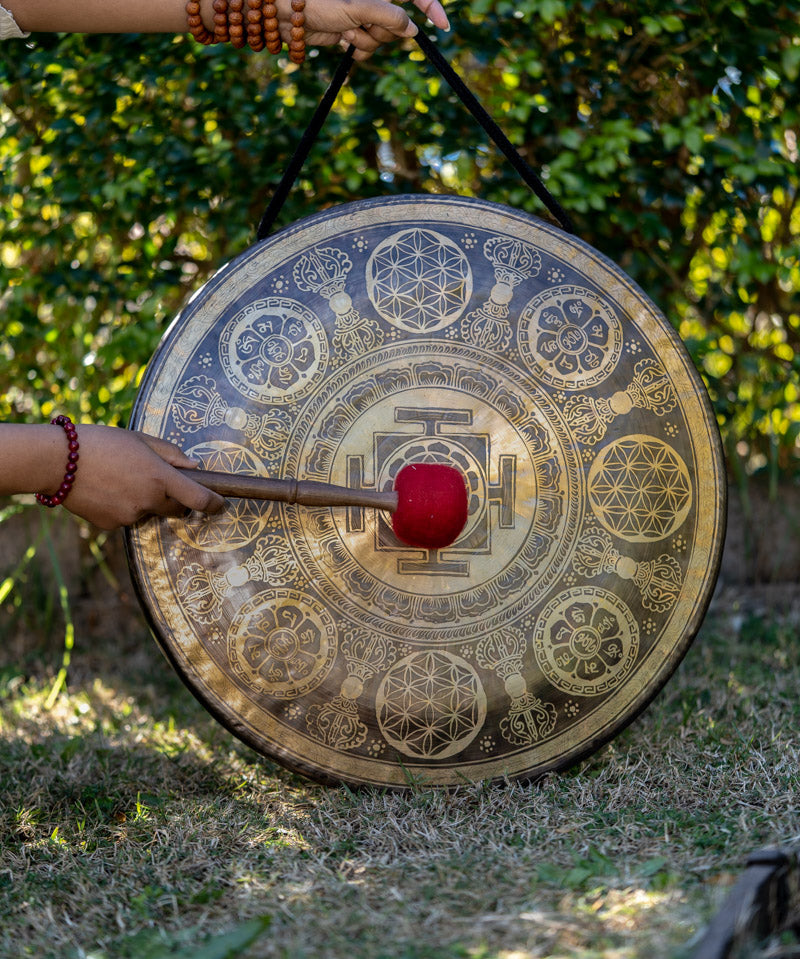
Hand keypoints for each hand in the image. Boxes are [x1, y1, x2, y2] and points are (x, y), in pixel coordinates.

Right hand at [62, 426, 225, 529]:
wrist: (57, 462)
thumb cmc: (100, 442)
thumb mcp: (139, 439)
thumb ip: (170, 453)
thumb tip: (194, 465)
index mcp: (160, 476)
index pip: (198, 498)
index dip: (214, 504)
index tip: (220, 505)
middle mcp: (149, 500)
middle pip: (177, 510)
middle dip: (176, 500)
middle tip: (159, 483)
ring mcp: (130, 515)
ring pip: (149, 513)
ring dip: (144, 501)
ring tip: (119, 479)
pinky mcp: (112, 525)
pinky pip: (127, 518)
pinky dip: (123, 508)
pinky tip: (105, 490)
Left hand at [284, 0, 449, 60]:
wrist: (284, 13)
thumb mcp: (358, 6)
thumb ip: (389, 16)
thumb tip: (412, 30)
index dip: (431, 7)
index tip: (443, 26)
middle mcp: (374, 0)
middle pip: (399, 24)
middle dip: (383, 31)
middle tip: (361, 24)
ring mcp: (363, 17)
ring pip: (382, 39)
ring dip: (366, 41)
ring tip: (345, 30)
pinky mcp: (351, 33)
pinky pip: (367, 50)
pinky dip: (357, 51)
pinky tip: (343, 42)